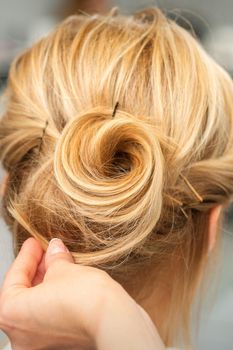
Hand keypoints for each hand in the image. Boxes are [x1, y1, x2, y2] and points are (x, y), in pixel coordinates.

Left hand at [0, 237, 164, 349]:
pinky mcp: (62, 344)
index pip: (13, 279)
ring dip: (46, 282)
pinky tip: (67, 281)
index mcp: (13, 315)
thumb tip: (54, 250)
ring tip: (59, 262)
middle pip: (24, 295)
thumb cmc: (85, 300)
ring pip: (37, 307)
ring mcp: (42, 344)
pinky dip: (55, 298)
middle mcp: (22, 336)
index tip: (34, 243)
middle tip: (46, 250)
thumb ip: (53, 259)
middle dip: (36, 269)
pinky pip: (51, 317)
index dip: (26, 256)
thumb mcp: (64, 268)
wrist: (114, 320)